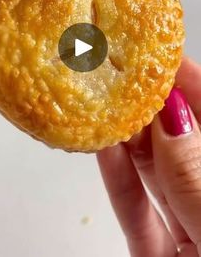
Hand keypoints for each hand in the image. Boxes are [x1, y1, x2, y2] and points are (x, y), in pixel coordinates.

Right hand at [97, 57, 200, 256]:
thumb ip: (194, 175)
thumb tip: (173, 118)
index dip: (190, 85)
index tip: (160, 60)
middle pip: (182, 142)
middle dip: (152, 109)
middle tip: (123, 77)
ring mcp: (186, 226)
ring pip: (156, 173)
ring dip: (129, 140)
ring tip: (107, 106)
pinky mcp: (155, 253)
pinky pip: (135, 211)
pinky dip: (118, 180)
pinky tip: (104, 150)